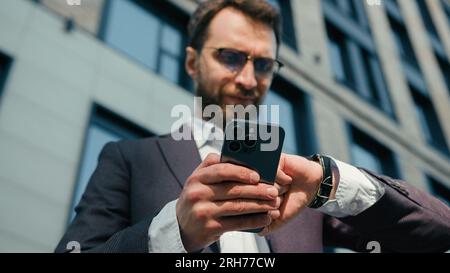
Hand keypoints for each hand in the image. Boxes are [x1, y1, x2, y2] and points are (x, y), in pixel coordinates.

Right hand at [176, 153, 290, 251]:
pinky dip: (254, 221)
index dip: (241, 171)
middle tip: (273, 190)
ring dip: (259, 205)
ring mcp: (204, 211)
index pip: (221, 170)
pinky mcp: (210, 227)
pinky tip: (265, 218)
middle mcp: (198, 193)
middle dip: (257, 190)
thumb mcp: (198, 180)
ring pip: (238, 206)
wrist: (181, 226)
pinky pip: (237, 223)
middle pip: (233, 189)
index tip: (258, 174)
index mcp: (197, 177)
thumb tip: (239, 156)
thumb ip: (214, 167)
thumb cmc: (197, 198)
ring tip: (273, 204)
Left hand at [258, 154, 325, 235]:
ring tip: (285, 188)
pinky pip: (274, 170)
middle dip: (272, 200)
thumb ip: (269, 225)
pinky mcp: (274, 160)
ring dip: (278, 188)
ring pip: (265, 181)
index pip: (251, 203)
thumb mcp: (281, 217)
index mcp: (255, 194)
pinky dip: (283, 178)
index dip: (266, 209)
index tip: (276, 210)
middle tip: (281, 198)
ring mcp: (264, 169)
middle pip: (256, 193)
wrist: (311, 187)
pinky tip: (288, 179)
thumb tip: (257, 232)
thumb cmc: (294, 200)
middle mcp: (256, 181)